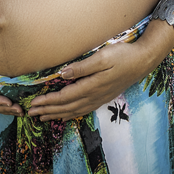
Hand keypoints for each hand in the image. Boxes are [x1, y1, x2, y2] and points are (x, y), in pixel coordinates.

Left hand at [26, 41, 151, 121]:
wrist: (143, 60)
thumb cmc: (123, 55)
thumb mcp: (102, 57)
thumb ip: (82, 67)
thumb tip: (62, 73)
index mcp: (91, 86)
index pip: (64, 97)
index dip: (47, 101)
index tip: (33, 103)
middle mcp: (94, 96)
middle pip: (66, 107)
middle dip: (48, 110)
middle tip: (31, 114)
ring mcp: (99, 98)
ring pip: (74, 111)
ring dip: (57, 114)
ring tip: (43, 117)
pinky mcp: (103, 97)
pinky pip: (83, 110)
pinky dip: (71, 114)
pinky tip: (65, 115)